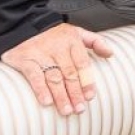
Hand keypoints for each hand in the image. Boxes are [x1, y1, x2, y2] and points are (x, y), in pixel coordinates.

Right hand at [0, 22, 114, 116]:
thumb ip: (95, 41)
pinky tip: (47, 101)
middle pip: (69, 73)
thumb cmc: (54, 34)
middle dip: (75, 93)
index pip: (82, 64)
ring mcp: (41, 53)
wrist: (24, 24)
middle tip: (79, 108)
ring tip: (66, 110)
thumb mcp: (77, 32)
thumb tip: (110, 53)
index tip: (90, 96)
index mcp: (72, 40)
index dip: (87, 81)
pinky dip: (40, 89)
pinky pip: (34, 75)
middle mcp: (57, 47)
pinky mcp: (25, 59)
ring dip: (61, 96)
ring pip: (54, 77)